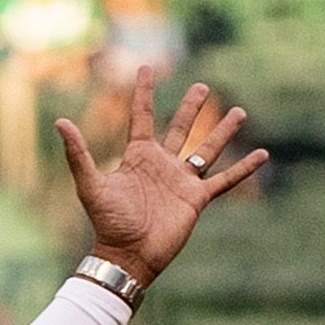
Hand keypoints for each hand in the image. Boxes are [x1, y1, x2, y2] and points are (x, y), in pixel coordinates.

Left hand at [56, 71, 266, 287]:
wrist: (128, 255)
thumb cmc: (107, 223)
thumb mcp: (91, 185)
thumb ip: (78, 154)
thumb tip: (61, 123)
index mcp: (138, 157)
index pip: (142, 117)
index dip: (143, 93)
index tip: (146, 68)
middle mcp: (162, 165)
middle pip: (179, 128)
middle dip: (191, 107)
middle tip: (202, 86)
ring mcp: (181, 181)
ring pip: (207, 150)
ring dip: (222, 132)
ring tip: (239, 112)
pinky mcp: (197, 198)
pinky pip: (225, 179)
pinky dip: (244, 168)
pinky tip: (263, 154)